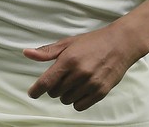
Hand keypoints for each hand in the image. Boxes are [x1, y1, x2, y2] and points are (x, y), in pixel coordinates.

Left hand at [24, 23, 143, 111]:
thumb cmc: (93, 42)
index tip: (32, 93)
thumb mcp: (68, 43)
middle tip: (63, 77)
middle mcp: (79, 73)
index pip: (46, 82)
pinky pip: (80, 106)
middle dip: (55, 87)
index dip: (36, 90)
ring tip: (75, 81)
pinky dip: (77, 101)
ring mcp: (91, 84)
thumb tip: (27, 53)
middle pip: (55, 92)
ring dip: (66, 94)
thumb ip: (47, 52)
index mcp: (68, 60)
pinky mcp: (101, 92)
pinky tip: (81, 90)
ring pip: (66, 100)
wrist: (120, 44)